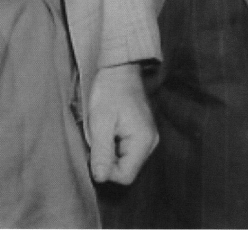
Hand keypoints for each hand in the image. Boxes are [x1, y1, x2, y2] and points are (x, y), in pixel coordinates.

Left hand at [88, 63, 156, 183]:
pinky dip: (114, 145)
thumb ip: (102, 152)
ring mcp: (148, 138)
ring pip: (125, 161)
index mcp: (143, 141)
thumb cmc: (109, 92)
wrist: (120, 69)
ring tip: (104, 131)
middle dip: (108, 160)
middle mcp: (151, 143)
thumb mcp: (100, 123)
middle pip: (126, 170)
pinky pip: (126, 151)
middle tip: (98, 137)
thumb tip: (100, 178)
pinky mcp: (143, 134)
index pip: (124, 176)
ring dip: (110, 152)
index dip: (106, 170)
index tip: (96, 150)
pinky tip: (109, 129)